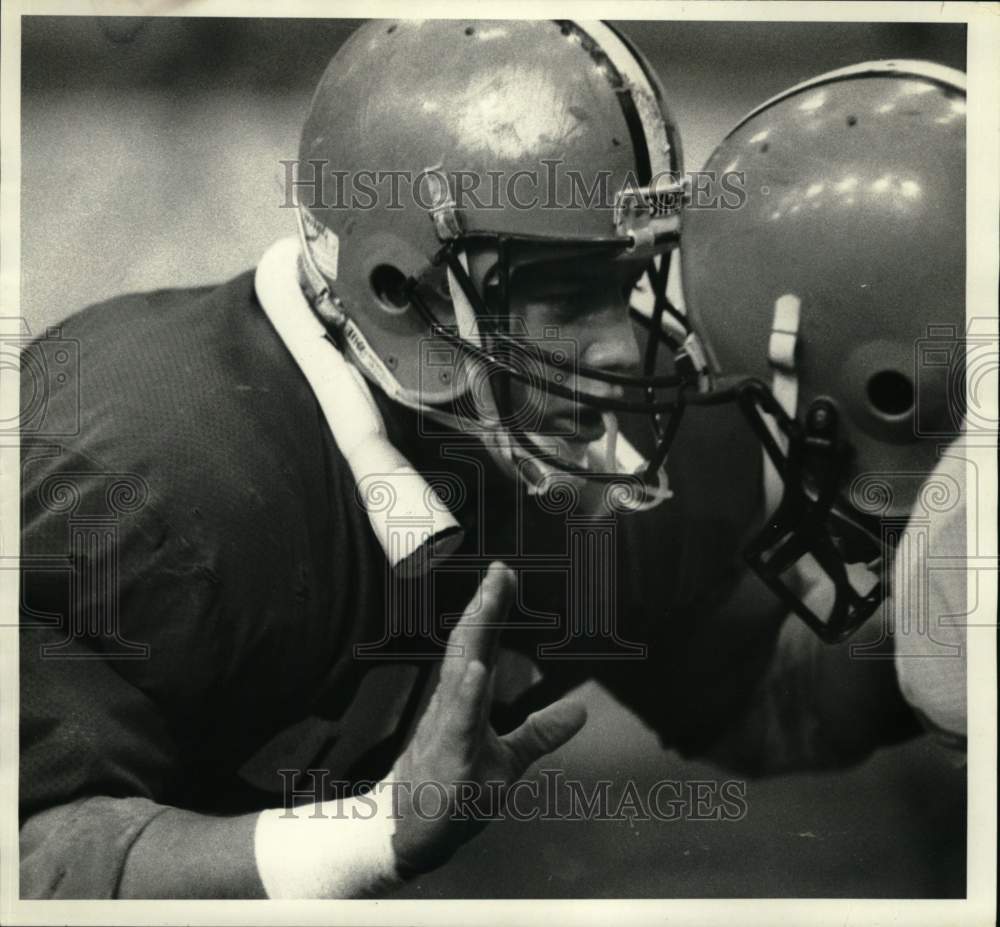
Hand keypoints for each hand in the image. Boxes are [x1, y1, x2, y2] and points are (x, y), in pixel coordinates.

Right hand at [388, 561, 586, 875]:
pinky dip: (467, 697)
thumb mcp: (509, 761)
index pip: (479, 646)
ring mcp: (449, 732)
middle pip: (469, 647)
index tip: (504, 574)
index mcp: (464, 700)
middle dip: (485, 608)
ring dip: (476, 637)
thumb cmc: (454, 795)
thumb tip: (580, 710)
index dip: (492, 610)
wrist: (410, 838)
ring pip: (462, 675)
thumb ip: (540, 732)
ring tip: (488, 602)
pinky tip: (477, 671)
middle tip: (500, 570)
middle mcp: (453, 707)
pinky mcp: (451, 762)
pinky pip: (459, 725)